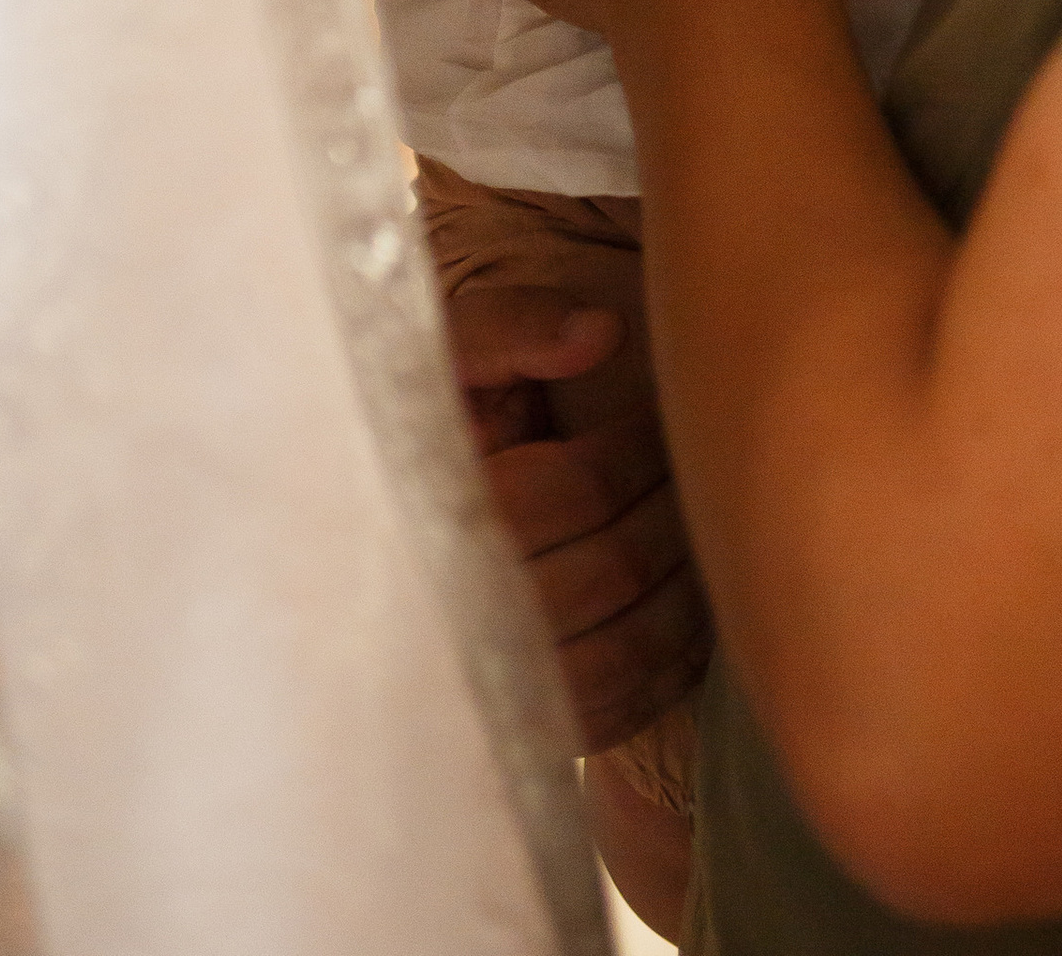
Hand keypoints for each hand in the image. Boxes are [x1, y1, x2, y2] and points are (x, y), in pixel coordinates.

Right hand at [443, 283, 711, 750]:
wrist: (363, 539)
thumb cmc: (426, 425)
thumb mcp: (446, 356)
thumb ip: (513, 328)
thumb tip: (603, 332)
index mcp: (440, 514)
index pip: (580, 488)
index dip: (639, 447)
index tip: (660, 412)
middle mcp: (463, 615)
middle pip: (615, 566)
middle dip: (672, 506)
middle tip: (696, 462)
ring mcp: (498, 688)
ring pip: (630, 646)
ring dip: (687, 580)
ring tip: (698, 521)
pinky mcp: (531, 733)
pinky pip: (628, 705)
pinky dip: (678, 655)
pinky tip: (691, 600)